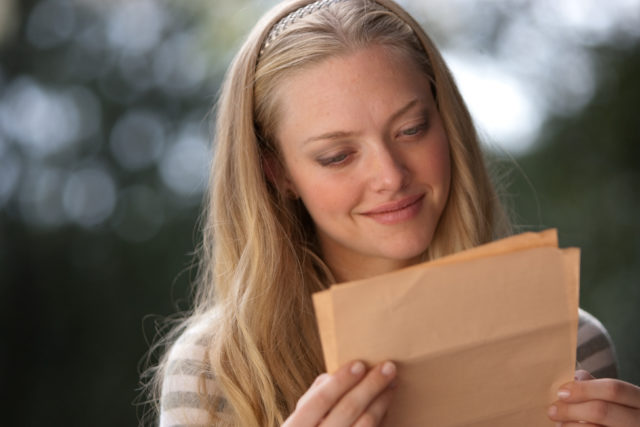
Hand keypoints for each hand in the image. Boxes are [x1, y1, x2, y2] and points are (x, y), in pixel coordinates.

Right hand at [282, 360, 396, 426]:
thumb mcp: (301, 417)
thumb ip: (314, 396)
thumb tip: (336, 376)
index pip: (320, 399)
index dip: (340, 381)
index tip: (360, 364)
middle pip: (348, 409)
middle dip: (370, 385)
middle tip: (388, 367)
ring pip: (366, 423)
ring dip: (382, 401)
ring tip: (392, 383)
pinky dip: (383, 418)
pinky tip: (386, 406)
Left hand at [548, 369, 639, 425]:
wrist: (629, 425)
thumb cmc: (618, 411)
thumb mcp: (614, 397)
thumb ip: (594, 386)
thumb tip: (573, 378)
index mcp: (638, 399)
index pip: (613, 389)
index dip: (584, 389)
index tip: (561, 392)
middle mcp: (639, 419)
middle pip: (602, 410)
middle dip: (572, 409)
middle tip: (552, 411)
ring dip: (571, 426)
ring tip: (559, 424)